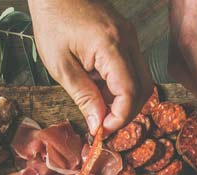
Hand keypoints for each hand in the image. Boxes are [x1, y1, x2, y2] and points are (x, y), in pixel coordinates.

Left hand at [30, 0, 151, 131]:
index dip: (120, 117)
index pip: (129, 92)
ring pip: (141, 80)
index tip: (103, 129)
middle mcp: (128, 40)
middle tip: (103, 124)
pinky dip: (120, 85)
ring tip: (98, 106)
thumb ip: (83, 96)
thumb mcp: (61, 66)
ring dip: (124, 100)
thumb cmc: (52, 22)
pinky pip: (133, 68)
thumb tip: (97, 123)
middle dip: (126, 112)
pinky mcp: (127, 37)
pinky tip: (99, 88)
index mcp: (110, 46)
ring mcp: (130, 37)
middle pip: (144, 88)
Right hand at [168, 0, 196, 101]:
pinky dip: (189, 62)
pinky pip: (178, 43)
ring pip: (174, 52)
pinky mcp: (181, 12)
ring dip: (190, 76)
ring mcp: (176, 11)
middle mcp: (178, 8)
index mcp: (191, 0)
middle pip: (177, 55)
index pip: (189, 42)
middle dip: (195, 82)